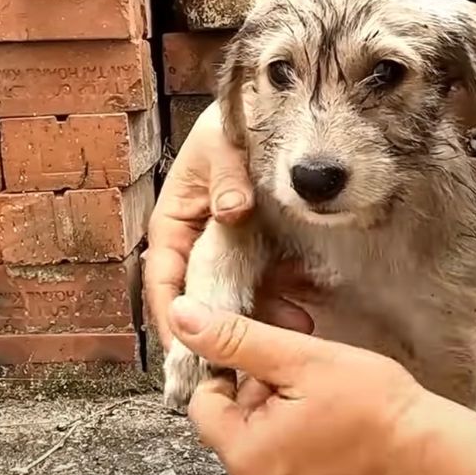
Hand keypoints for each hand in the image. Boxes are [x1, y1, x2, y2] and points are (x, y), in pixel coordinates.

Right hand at [144, 101, 313, 347]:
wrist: (269, 112)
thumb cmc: (231, 125)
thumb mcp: (222, 145)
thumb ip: (228, 176)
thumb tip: (230, 210)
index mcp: (174, 224)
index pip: (165, 280)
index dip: (174, 317)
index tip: (187, 349)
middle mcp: (199, 244)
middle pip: (205, 300)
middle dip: (226, 330)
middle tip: (245, 362)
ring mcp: (232, 250)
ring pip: (242, 296)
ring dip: (265, 316)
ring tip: (297, 328)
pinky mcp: (263, 251)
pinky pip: (272, 282)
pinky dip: (288, 296)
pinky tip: (309, 307)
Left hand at [170, 296, 445, 474]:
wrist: (437, 461)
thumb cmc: (379, 407)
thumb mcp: (303, 359)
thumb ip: (236, 339)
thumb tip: (181, 316)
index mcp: (245, 453)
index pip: (206, 404)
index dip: (238, 377)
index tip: (279, 368)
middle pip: (237, 433)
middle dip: (265, 406)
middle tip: (315, 390)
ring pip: (265, 460)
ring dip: (286, 435)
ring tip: (333, 419)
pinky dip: (308, 467)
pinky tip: (343, 450)